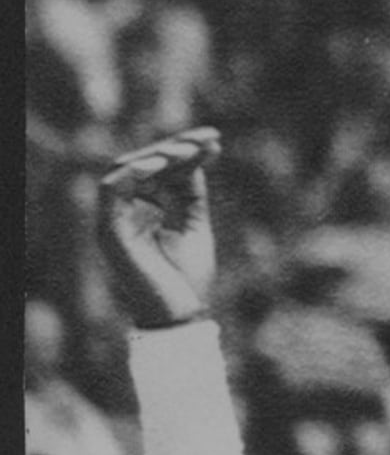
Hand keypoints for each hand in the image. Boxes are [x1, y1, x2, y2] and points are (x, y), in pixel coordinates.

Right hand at [96, 128, 221, 328]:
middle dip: (175, 146)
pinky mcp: (109, 231)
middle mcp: (125, 213)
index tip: (215, 138)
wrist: (182, 317)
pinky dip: (136, 171)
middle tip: (206, 137)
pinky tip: (164, 162)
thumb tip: (197, 153)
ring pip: (125, 170)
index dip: (185, 150)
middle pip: (142, 163)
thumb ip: (190, 191)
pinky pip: (112, 189)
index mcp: (143, 211)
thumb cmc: (188, 278)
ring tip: (188, 149)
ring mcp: (115, 221)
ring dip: (158, 155)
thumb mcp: (194, 224)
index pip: (158, 169)